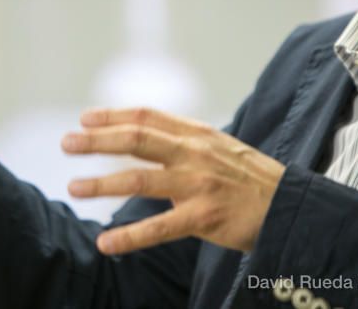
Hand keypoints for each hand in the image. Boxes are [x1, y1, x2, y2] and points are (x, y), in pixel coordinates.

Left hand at [62, 107, 284, 254]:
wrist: (290, 206)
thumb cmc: (249, 178)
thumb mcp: (219, 146)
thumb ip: (184, 140)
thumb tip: (144, 134)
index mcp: (197, 133)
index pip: (147, 116)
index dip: (114, 115)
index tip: (85, 118)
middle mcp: (194, 153)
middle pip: (137, 139)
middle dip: (98, 140)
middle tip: (67, 143)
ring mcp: (198, 184)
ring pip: (141, 180)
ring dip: (103, 183)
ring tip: (74, 187)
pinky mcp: (203, 217)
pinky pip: (158, 228)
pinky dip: (129, 236)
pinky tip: (105, 242)